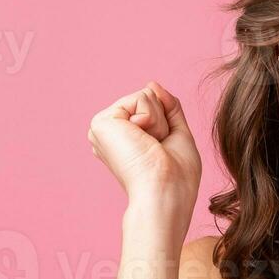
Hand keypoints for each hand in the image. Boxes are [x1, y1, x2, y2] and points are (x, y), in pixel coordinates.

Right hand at [88, 81, 201, 224]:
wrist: (165, 194)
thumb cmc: (175, 179)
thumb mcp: (177, 136)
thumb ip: (167, 108)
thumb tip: (151, 84)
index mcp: (124, 140)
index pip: (154, 110)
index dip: (168, 127)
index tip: (161, 153)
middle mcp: (110, 134)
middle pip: (150, 99)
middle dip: (164, 122)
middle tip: (156, 150)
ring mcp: (103, 128)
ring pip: (146, 96)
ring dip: (159, 123)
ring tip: (150, 148)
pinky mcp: (102, 122)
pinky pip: (142, 97)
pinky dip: (152, 119)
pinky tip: (142, 141)